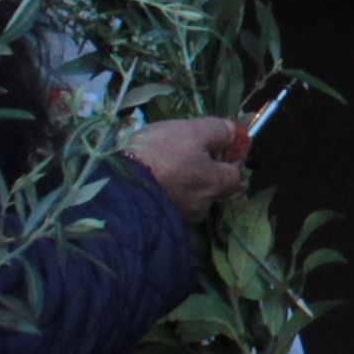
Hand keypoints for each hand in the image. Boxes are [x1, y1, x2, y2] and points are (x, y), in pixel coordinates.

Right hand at [120, 115, 249, 215]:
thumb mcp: (191, 132)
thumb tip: (234, 132)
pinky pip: (170, 204)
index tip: (222, 149)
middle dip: (207, 175)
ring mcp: (180, 217)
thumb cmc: (160, 154)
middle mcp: (202, 206)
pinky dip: (167, 193)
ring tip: (166, 168)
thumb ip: (217, 131)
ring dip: (184, 185)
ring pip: (190, 198)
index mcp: (215, 184)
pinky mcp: (157, 222)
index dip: (233, 160)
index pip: (236, 176)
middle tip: (190, 158)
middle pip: (213, 189)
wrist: (117, 185)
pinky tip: (154, 181)